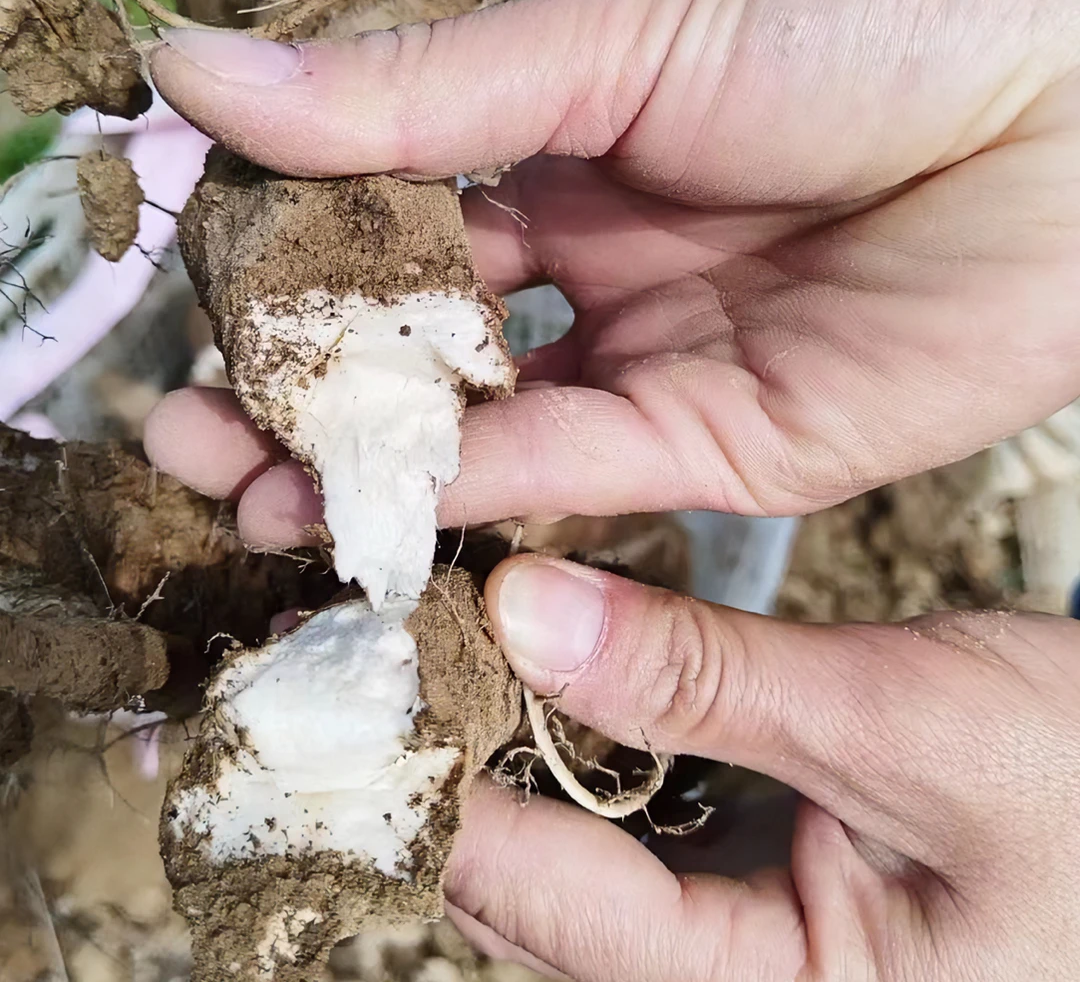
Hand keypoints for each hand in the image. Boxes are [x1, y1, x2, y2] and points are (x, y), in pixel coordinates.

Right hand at [145, 0, 1079, 542]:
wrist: (1075, 103)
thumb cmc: (861, 20)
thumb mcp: (609, 47)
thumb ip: (412, 98)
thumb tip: (201, 78)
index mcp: (564, 151)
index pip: (392, 231)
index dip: (291, 276)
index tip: (194, 307)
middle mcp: (600, 270)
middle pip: (428, 354)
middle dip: (313, 400)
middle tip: (192, 440)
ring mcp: (658, 364)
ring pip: (492, 435)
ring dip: (378, 471)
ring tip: (251, 500)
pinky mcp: (725, 448)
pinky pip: (580, 478)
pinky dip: (484, 496)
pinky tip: (384, 512)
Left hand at [438, 554, 1079, 980]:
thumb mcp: (905, 721)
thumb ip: (706, 678)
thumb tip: (525, 611)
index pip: (559, 908)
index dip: (451, 794)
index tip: (372, 689)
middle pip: (542, 896)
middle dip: (459, 776)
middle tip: (384, 657)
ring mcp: (736, 941)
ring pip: (569, 860)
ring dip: (504, 756)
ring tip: (436, 656)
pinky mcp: (743, 880)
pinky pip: (621, 828)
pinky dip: (572, 748)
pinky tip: (537, 676)